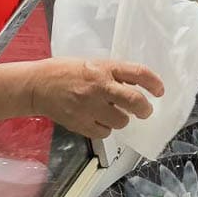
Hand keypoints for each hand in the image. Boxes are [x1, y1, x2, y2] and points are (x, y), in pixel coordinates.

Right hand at [27, 58, 164, 140]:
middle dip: (145, 108)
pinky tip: (99, 120)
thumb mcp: (94, 64)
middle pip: (134, 100)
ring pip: (121, 121)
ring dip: (122, 119)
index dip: (154, 83)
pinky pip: (104, 132)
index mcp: (104, 68)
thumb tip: (140, 86)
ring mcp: (89, 106)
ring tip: (114, 113)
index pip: (139, 73)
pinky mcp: (80, 123)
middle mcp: (99, 87)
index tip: (159, 90)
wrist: (37, 85)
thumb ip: (115, 73)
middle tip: (145, 110)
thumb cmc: (67, 72)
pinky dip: (106, 128)